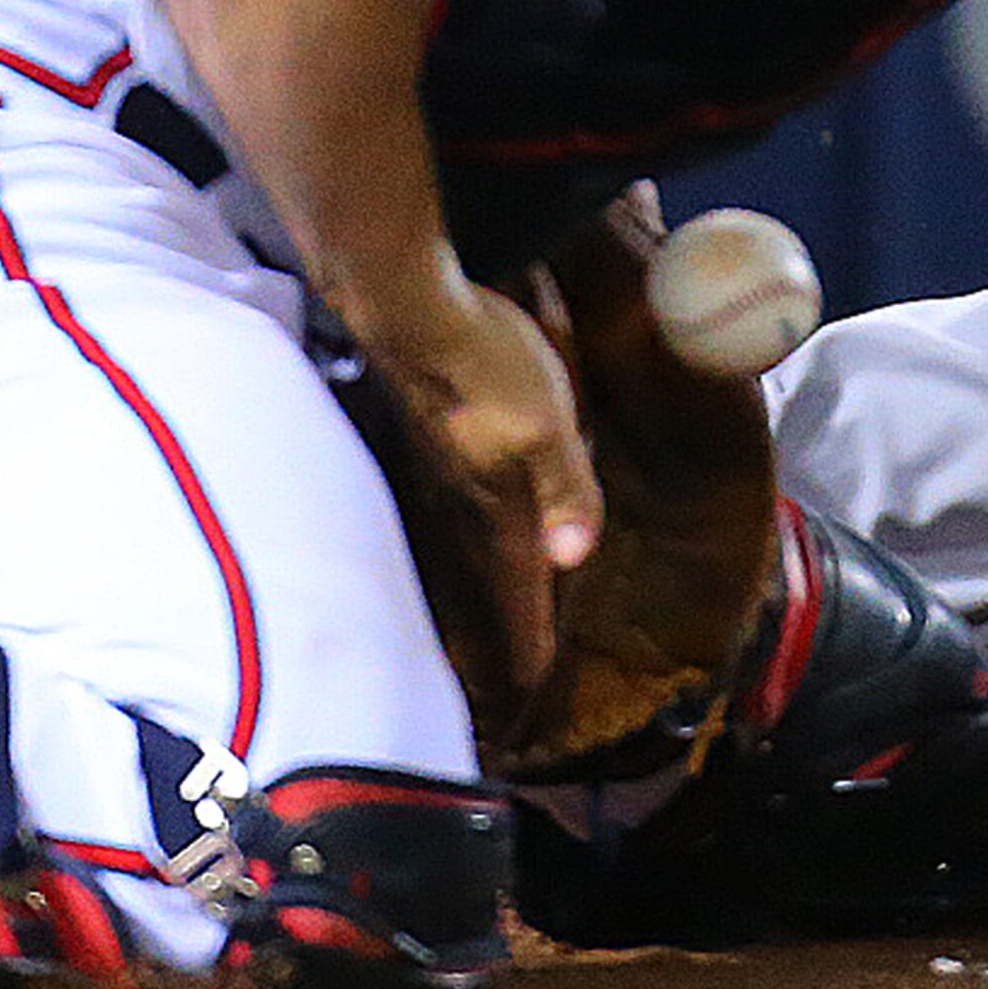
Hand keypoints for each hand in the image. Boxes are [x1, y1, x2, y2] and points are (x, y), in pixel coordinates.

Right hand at [365, 278, 602, 689]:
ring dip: (491, 577)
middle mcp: (462, 495)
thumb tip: (574, 559)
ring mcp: (442, 463)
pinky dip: (479, 527)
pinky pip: (463, 498)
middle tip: (518, 663)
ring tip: (503, 603)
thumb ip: (564, 490)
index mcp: (496, 502)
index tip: (537, 684)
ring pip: (472, 538)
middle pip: (490, 573)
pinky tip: (482, 515)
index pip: (518, 586)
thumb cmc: (488, 362)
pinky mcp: (435, 429)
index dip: (530, 634)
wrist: (413, 304)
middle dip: (508, 620)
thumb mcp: (549, 424)